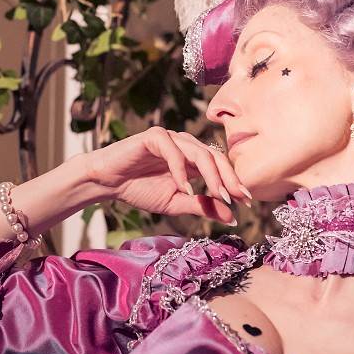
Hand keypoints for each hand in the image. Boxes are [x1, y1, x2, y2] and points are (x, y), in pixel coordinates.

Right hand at [81, 126, 251, 224]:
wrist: (107, 183)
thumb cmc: (139, 189)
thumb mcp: (176, 203)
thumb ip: (202, 206)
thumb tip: (231, 217)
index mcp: (192, 159)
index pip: (221, 167)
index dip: (235, 183)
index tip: (247, 203)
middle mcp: (185, 145)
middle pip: (216, 157)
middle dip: (229, 179)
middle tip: (238, 198)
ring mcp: (171, 138)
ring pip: (199, 153)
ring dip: (211, 175)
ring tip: (219, 195)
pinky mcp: (154, 136)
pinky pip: (173, 152)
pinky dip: (181, 170)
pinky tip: (184, 188)